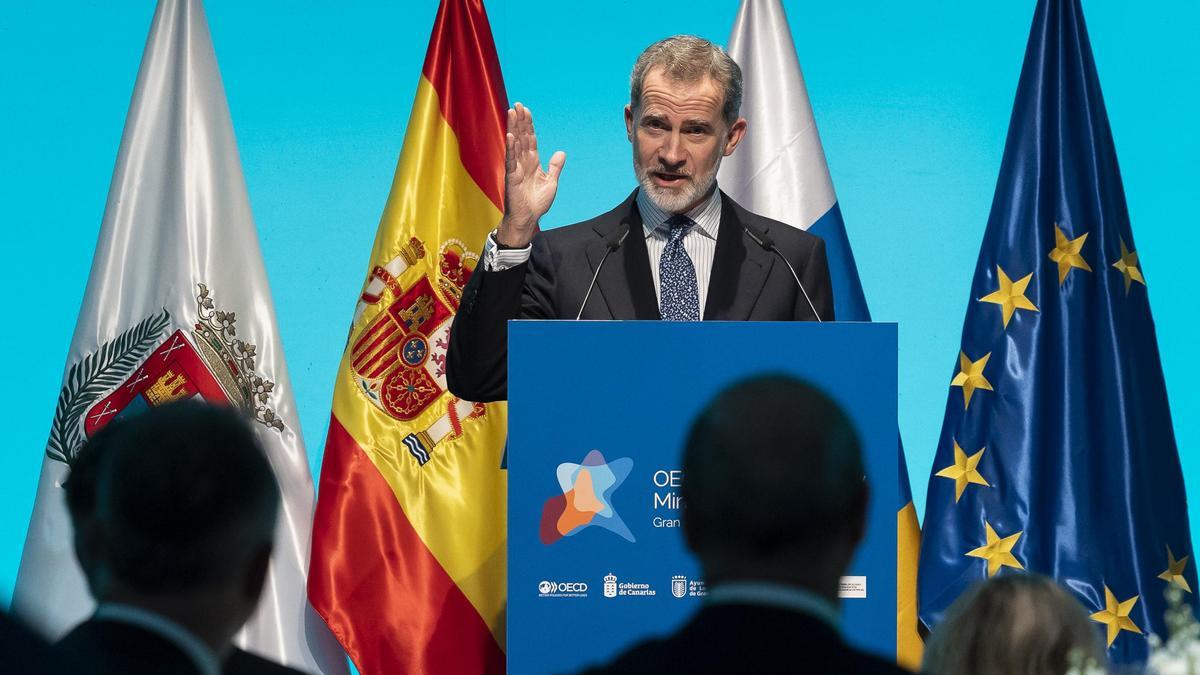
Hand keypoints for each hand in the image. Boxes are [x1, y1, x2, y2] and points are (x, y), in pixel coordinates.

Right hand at [497, 102, 565, 246]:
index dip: (528, 125)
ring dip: (513, 128)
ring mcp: (516, 168)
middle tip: (518, 104)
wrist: (528, 219)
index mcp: (533, 162)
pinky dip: (510, 148)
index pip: (530, 139)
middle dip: (520, 121)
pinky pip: (511, 160)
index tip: (526, 110)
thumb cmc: (537, 203)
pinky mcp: (511, 177)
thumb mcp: (551, 183)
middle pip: (521, 137)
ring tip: (511, 112)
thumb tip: (561, 152)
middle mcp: (523, 162)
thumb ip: (555, 167)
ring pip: (514, 144)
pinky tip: (510, 136)